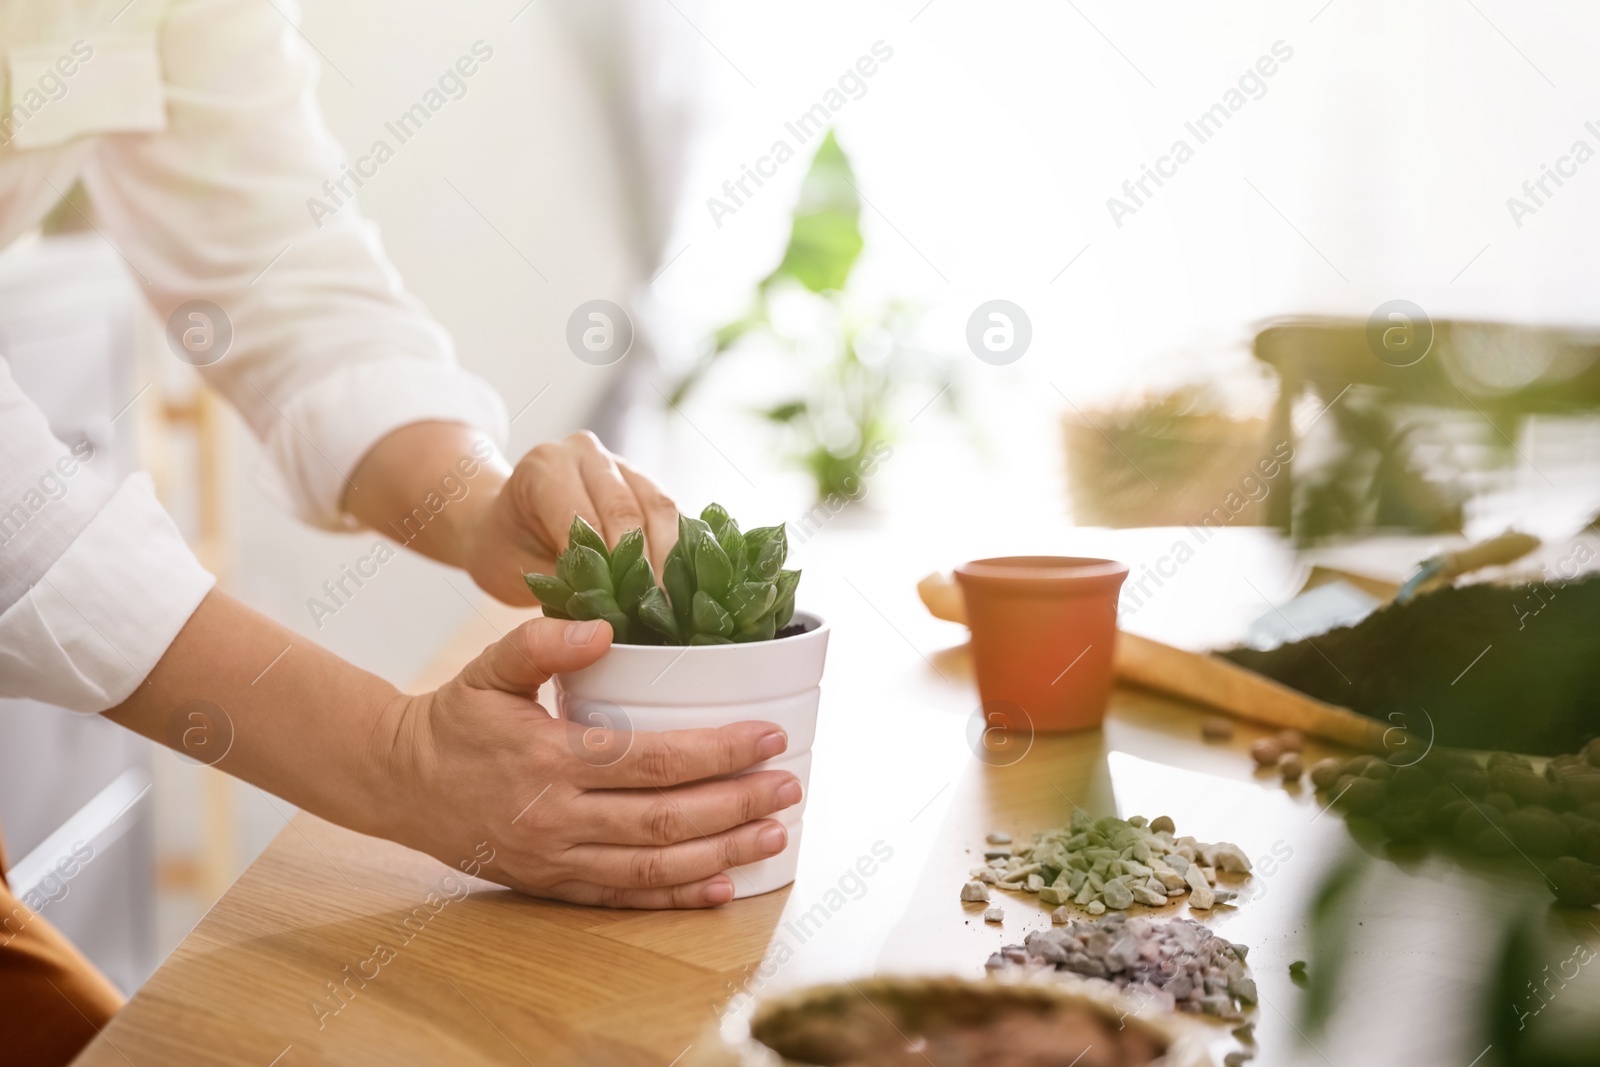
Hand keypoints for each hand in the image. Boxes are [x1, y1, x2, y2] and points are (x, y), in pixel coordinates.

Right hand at [380, 615, 800, 906]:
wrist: (398, 782)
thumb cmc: (456, 717)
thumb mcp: (490, 667)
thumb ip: (543, 640)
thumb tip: (604, 628)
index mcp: (549, 757)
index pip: (652, 759)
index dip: (718, 751)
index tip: (769, 736)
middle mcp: (556, 816)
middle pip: (665, 818)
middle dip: (737, 804)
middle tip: (789, 787)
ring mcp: (555, 858)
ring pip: (654, 865)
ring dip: (722, 853)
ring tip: (774, 836)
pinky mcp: (552, 885)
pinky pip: (624, 897)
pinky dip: (678, 898)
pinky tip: (724, 887)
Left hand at [461, 431, 680, 603]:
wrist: (503, 524)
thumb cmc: (507, 549)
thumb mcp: (520, 571)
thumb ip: (564, 584)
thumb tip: (607, 618)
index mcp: (545, 466)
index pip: (587, 518)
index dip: (609, 565)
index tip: (625, 607)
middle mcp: (583, 451)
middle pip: (628, 509)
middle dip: (646, 565)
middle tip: (657, 610)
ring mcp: (616, 461)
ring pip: (658, 505)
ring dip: (670, 556)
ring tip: (674, 600)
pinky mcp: (641, 478)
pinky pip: (668, 510)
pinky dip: (678, 545)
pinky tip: (683, 578)